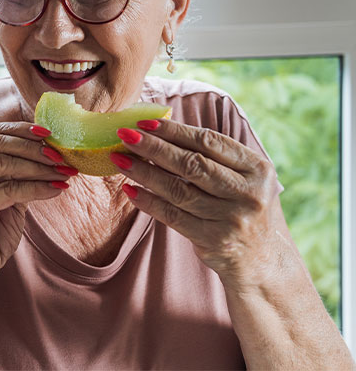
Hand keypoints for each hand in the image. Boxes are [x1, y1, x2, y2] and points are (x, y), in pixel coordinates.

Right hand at [0, 122, 70, 287]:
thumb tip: (51, 155)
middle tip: (60, 154)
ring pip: (3, 163)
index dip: (20, 129)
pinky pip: (9, 189)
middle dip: (32, 145)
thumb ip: (20, 175)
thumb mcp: (9, 198)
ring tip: (63, 171)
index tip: (49, 133)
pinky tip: (56, 190)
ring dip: (38, 166)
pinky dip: (37, 188)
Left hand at [111, 119, 282, 287]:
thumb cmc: (243, 208)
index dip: (174, 131)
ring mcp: (231, 219)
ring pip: (177, 190)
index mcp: (257, 169)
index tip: (145, 122)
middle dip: (153, 147)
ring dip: (143, 172)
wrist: (263, 261)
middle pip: (191, 164)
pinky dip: (148, 202)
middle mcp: (248, 193)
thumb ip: (213, 157)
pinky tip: (130, 189)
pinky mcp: (213, 240)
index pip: (209, 142)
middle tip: (125, 134)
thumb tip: (160, 132)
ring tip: (119, 159)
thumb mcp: (244, 179)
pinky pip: (172, 216)